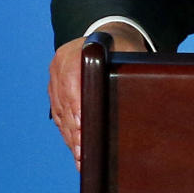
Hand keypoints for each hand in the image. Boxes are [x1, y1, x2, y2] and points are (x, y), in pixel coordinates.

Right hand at [48, 22, 149, 169]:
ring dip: (71, 137)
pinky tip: (76, 147)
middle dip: (75, 133)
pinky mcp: (54, 89)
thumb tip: (139, 100)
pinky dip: (67, 132)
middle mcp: (60, 65)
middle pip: (65, 105)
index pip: (73, 88)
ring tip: (81, 158)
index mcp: (76, 54)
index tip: (84, 133)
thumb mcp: (130, 55)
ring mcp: (55, 78)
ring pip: (61, 113)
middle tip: (84, 155)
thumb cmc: (124, 47)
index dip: (78, 112)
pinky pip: (58, 114)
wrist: (109, 34)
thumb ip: (129, 73)